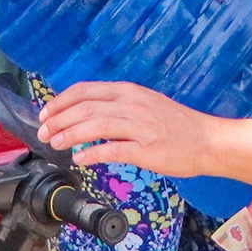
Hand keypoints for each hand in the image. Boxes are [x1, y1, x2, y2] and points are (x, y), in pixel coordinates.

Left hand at [37, 82, 215, 176]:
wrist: (208, 141)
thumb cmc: (177, 125)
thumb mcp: (146, 104)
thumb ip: (118, 106)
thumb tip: (87, 113)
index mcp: (130, 92)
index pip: (85, 91)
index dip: (60, 102)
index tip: (45, 114)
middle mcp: (132, 105)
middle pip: (85, 108)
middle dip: (58, 120)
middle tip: (43, 132)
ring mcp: (140, 127)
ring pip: (94, 126)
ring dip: (69, 135)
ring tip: (54, 144)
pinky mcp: (146, 149)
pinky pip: (112, 149)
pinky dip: (92, 153)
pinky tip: (80, 159)